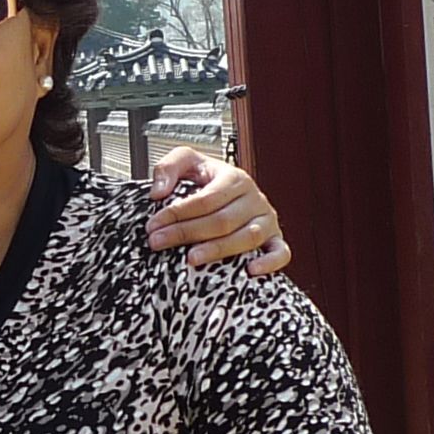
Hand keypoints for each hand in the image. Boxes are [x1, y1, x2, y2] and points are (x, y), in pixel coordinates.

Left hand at [145, 149, 288, 276]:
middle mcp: (255, 198)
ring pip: (247, 238)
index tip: (153, 225)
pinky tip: (249, 270)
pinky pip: (280, 252)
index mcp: (235, 178)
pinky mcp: (275, 239)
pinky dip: (269, 262)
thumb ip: (168, 168)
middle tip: (158, 242)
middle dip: (186, 233)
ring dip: (218, 250)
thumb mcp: (186, 163)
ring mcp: (268, 220)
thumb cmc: (207, 181)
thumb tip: (158, 193)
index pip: (205, 199)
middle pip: (222, 220)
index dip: (177, 213)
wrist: (230, 192)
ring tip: (191, 259)